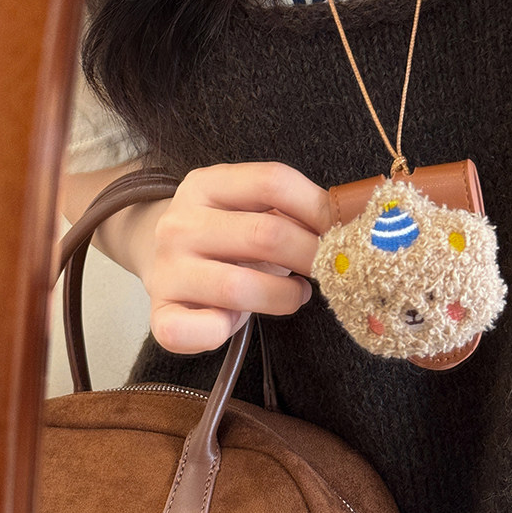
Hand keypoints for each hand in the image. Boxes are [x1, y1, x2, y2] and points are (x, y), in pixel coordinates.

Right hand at [139, 162, 331, 354]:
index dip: (318, 206)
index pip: (273, 181)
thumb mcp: (249, 207)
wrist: (158, 255)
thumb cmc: (224, 236)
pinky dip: (227, 331)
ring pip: (240, 287)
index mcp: (206, 184)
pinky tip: (240, 320)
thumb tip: (353, 219)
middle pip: (265, 234)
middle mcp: (180, 224)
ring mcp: (168, 270)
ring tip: (296, 294)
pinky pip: (199, 331)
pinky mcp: (162, 315)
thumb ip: (291, 208)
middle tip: (332, 268)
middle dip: (313, 255)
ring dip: (284, 297)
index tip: (342, 228)